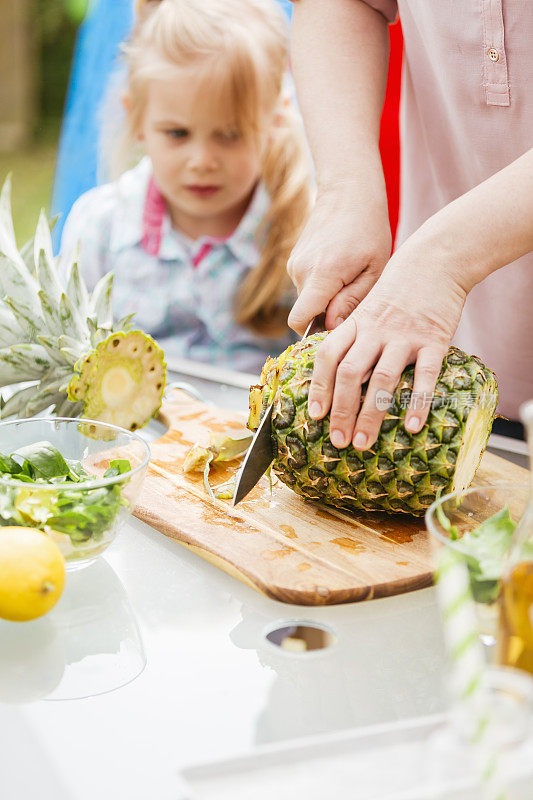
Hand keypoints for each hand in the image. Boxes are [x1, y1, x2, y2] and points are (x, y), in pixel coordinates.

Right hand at [287, 182, 390, 333]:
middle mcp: (300, 271)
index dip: (314, 333)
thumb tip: (332, 326)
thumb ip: (353, 301)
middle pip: (306, 313)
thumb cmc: (369, 230)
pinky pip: (306, 286)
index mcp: (322, 275)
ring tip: (350, 279)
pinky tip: (341, 269)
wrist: (348, 191)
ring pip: (307, 300)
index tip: (338, 329)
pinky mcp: (294, 260)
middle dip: (327, 315)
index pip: (299, 320)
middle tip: (355, 300)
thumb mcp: (373, 269)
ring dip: (326, 299)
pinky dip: (321, 286)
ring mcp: (294, 264)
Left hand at [306, 245, 468, 449]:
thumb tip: (341, 379)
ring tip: (364, 443)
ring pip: (383, 380)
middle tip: (338, 441)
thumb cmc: (398, 290)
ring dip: (371, 415)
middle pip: (351, 374)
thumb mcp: (367, 308)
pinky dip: (418, 403)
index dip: (318, 387)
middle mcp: (375, 331)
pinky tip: (413, 427)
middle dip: (341, 411)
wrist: (435, 260)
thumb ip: (354, 340)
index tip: (314, 415)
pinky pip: (426, 376)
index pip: (328, 357)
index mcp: (354, 324)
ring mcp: (404, 336)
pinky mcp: (434, 340)